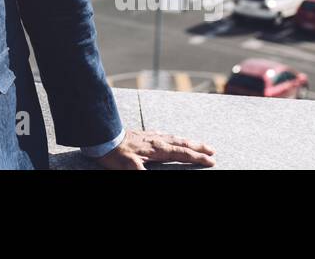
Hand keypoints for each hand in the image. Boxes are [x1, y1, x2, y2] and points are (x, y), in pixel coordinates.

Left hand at [93, 129, 214, 168]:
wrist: (102, 136)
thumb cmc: (115, 154)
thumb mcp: (130, 168)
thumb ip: (143, 175)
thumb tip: (151, 180)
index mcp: (157, 149)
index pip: (182, 153)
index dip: (197, 157)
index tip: (211, 159)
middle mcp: (156, 141)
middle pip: (182, 143)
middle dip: (198, 147)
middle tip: (212, 149)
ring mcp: (149, 136)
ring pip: (173, 137)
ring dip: (187, 141)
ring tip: (196, 143)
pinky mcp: (141, 134)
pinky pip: (161, 134)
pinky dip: (170, 136)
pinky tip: (168, 136)